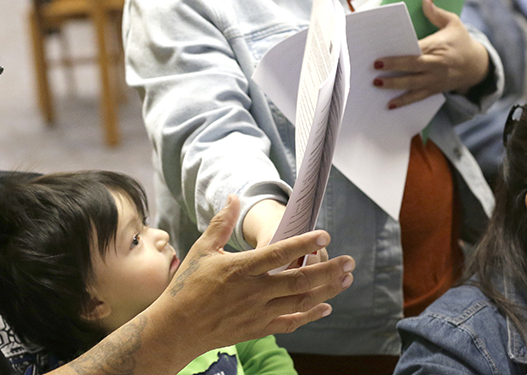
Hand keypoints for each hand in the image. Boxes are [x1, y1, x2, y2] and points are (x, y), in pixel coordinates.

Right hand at [154, 196, 353, 349]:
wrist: (176, 328)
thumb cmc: (187, 285)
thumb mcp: (202, 249)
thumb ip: (221, 223)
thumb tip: (234, 196)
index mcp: (241, 268)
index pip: (279, 252)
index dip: (304, 242)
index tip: (325, 234)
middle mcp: (254, 291)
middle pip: (299, 280)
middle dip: (328, 270)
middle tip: (350, 262)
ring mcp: (258, 313)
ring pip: (300, 301)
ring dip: (326, 290)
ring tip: (345, 280)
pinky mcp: (258, 329)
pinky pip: (290, 323)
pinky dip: (310, 315)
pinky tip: (326, 307)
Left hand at [372, 0, 489, 109]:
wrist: (477, 65)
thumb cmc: (461, 42)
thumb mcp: (454, 23)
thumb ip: (436, 13)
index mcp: (438, 46)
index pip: (417, 49)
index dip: (401, 52)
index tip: (384, 52)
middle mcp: (436, 64)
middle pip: (412, 67)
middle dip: (393, 67)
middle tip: (375, 68)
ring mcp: (435, 79)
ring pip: (413, 84)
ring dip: (394, 85)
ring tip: (377, 84)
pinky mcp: (434, 89)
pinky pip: (418, 96)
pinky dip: (404, 101)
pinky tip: (390, 105)